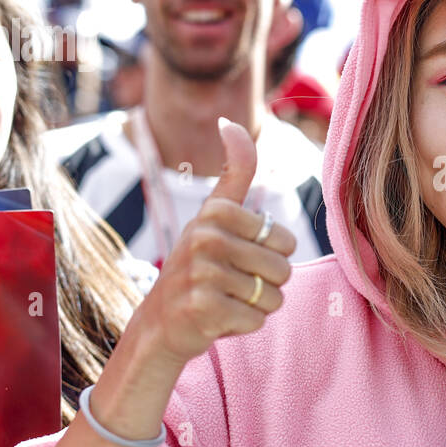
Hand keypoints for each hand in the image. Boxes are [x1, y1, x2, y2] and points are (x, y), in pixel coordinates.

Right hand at [141, 117, 296, 368]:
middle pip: (283, 269)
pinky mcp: (203, 308)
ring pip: (273, 296)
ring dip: (256, 306)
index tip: (239, 255)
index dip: (272, 255)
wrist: (160, 323)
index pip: (285, 240)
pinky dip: (243, 325)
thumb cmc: (198, 266)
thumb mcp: (212, 215)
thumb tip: (230, 122)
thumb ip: (234, 171)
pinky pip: (257, 319)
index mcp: (216, 213)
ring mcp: (202, 273)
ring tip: (225, 300)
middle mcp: (205, 238)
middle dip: (265, 284)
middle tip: (231, 284)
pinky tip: (217, 319)